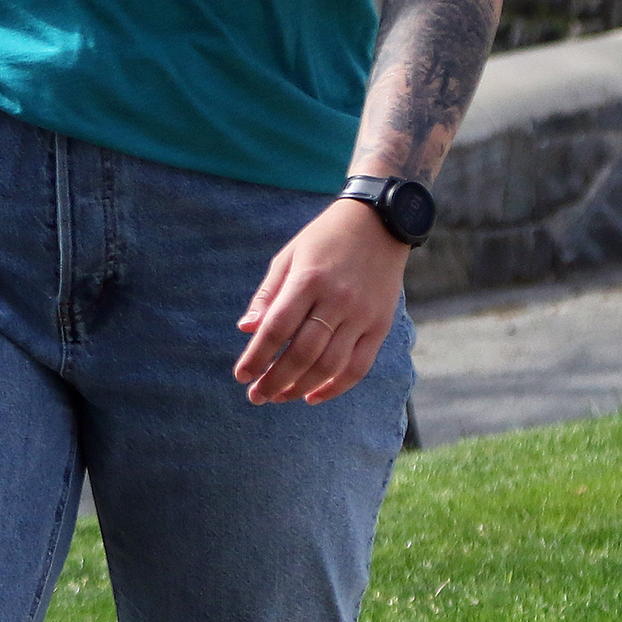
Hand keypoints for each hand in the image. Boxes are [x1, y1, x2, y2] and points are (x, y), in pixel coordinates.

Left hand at [234, 198, 409, 405]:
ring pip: (329, 365)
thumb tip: (246, 330)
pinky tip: (312, 396)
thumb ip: (268, 295)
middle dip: (275, 379)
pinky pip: (359, 366)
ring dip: (300, 387)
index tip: (240, 375)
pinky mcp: (381, 326)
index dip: (257, 355)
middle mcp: (337, 300)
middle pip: (303, 353)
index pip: (277, 328)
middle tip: (255, 395)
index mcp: (309, 279)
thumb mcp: (289, 256)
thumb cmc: (324, 240)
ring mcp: (362, 315)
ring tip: (278, 397)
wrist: (380, 224)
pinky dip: (335, 387)